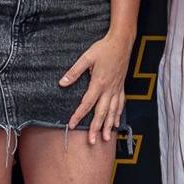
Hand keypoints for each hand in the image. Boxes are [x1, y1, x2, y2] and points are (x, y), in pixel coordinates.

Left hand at [60, 28, 132, 143]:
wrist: (121, 42)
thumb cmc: (104, 48)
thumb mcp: (86, 58)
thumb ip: (74, 72)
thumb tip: (62, 83)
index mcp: (99, 83)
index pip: (87, 103)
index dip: (79, 115)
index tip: (72, 125)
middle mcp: (109, 89)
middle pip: (102, 112)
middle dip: (96, 128)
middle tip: (92, 141)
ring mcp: (117, 88)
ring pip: (113, 111)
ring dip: (109, 126)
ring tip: (106, 138)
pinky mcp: (121, 86)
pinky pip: (120, 104)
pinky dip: (118, 115)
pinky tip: (116, 122)